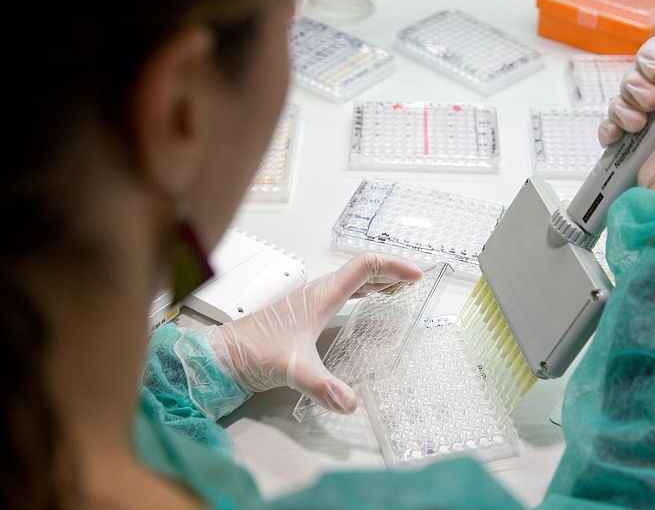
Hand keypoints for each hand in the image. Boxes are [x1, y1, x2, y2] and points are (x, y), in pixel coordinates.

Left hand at [204, 253, 421, 413]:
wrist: (225, 355)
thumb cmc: (253, 353)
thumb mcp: (292, 370)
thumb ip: (322, 386)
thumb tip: (351, 403)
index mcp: (321, 296)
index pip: (363, 267)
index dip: (393, 266)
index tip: (416, 276)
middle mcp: (318, 292)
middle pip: (361, 269)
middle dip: (391, 271)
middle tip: (415, 282)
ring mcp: (311, 300)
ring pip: (352, 280)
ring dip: (378, 279)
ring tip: (400, 287)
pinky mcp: (306, 311)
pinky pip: (342, 291)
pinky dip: (363, 290)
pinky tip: (368, 301)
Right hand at [598, 0, 654, 193]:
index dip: (653, 58)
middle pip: (635, 74)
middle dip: (637, 83)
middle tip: (652, 101)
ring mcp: (647, 125)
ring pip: (619, 98)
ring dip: (624, 107)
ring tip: (640, 124)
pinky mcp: (628, 146)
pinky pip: (607, 125)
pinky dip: (610, 128)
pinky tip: (622, 136)